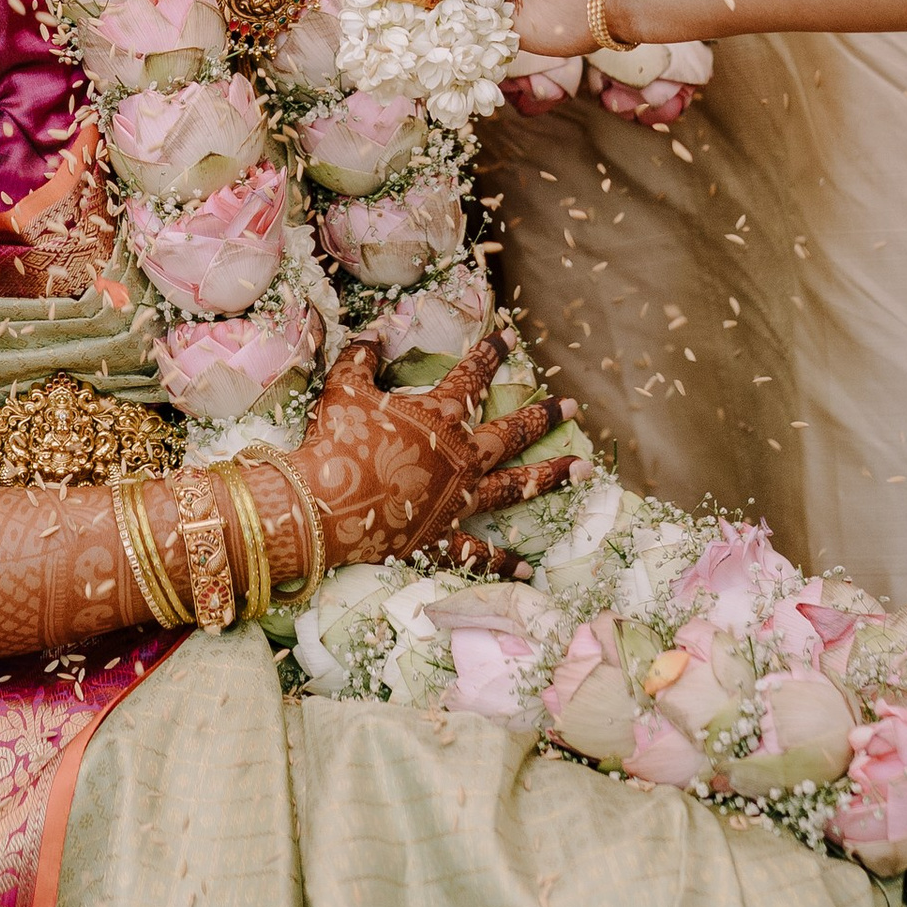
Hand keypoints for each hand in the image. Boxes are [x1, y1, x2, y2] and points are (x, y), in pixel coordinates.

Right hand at [289, 330, 554, 566]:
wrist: (321, 504)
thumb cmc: (334, 441)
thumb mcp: (343, 386)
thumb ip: (362, 358)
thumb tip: (374, 336)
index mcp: (438, 418)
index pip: (472, 376)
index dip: (491, 353)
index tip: (510, 336)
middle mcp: (459, 458)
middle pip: (511, 433)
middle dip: (544, 417)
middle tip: (573, 406)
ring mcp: (456, 500)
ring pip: (514, 487)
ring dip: (551, 476)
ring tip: (586, 469)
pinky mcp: (442, 537)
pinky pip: (478, 552)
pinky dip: (503, 562)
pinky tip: (528, 570)